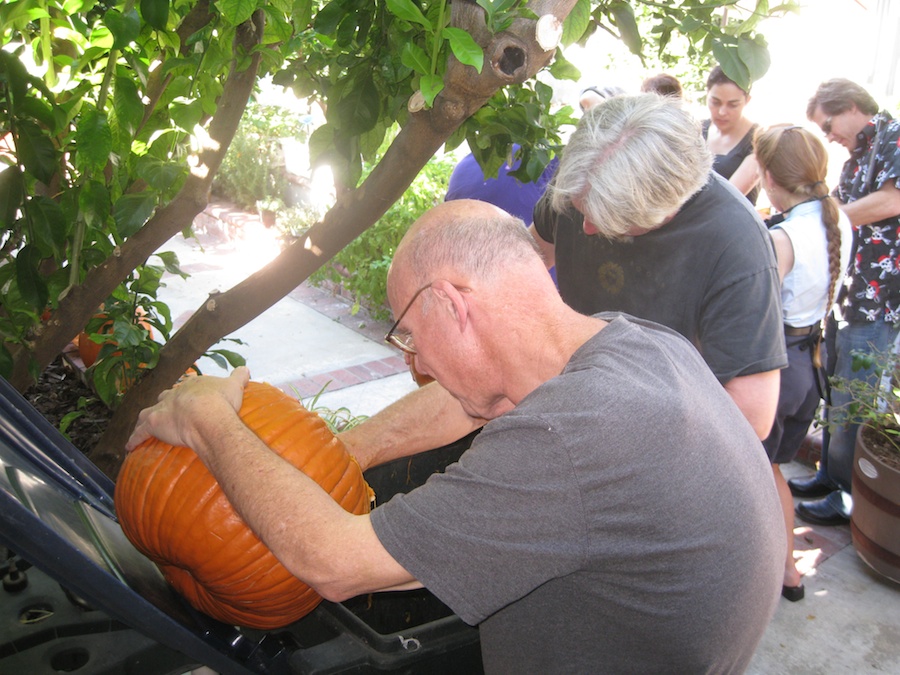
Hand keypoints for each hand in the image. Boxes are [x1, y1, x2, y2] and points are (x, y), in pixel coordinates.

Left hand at [126, 366, 250, 451]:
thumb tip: (246, 369)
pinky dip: (134, 439)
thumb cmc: (221, 401)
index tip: (189, 395)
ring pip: (148, 412)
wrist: (207, 415)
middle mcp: (174, 394)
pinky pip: (140, 433)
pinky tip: (129, 446)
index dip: (187, 392)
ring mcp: (162, 408)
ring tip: (144, 425)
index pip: (187, 386)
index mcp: (192, 385)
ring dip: (145, 419)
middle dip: (166, 402)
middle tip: (168, 409)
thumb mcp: (234, 385)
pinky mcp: (153, 424)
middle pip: (165, 396)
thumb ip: (239, 376)